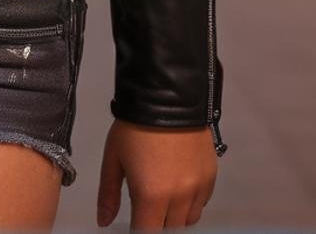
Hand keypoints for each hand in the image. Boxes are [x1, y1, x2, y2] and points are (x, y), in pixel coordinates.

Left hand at [97, 118, 217, 228]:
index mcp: (151, 196)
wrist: (168, 97)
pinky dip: (190, 203)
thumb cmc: (135, 126)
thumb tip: (104, 221)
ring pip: (188, 220)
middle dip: (155, 222)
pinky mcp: (211, 178)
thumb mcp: (113, 157)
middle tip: (146, 206)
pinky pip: (201, 204)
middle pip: (168, 230)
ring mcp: (198, 189)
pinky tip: (179, 186)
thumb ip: (108, 193)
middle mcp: (178, 198)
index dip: (138, 230)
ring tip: (163, 197)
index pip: (146, 233)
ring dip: (174, 216)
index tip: (134, 222)